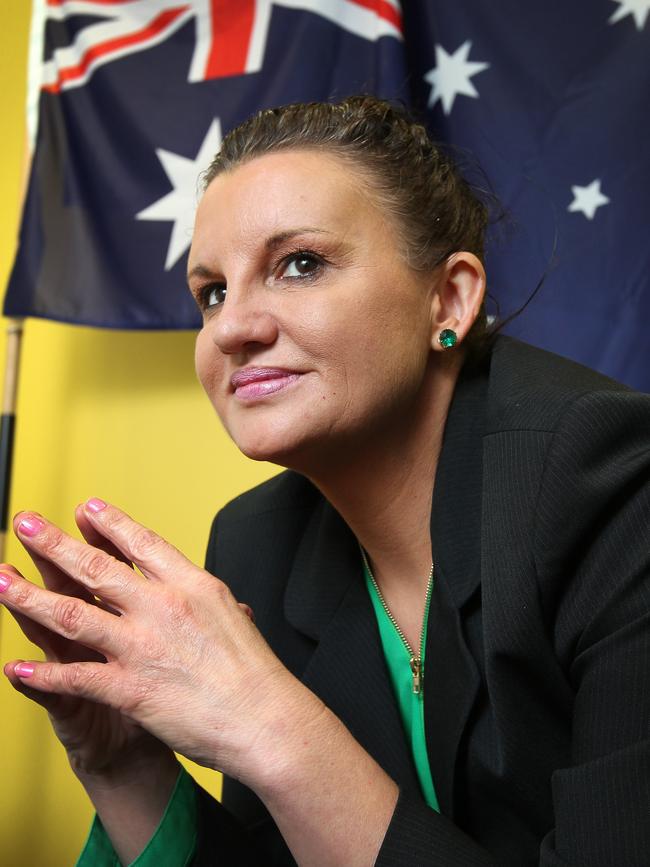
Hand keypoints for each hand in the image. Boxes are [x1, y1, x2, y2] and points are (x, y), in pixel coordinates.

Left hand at [1, 499, 295, 783]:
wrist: (267, 719)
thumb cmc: (256, 673)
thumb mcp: (235, 616)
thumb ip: (209, 600)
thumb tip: (209, 593)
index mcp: (192, 584)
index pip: (142, 542)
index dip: (109, 523)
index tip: (86, 508)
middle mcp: (163, 607)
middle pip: (96, 567)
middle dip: (54, 544)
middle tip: (26, 524)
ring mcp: (143, 646)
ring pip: (73, 614)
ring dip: (29, 597)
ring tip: (2, 581)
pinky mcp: (130, 688)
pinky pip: (75, 676)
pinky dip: (42, 672)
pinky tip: (18, 665)